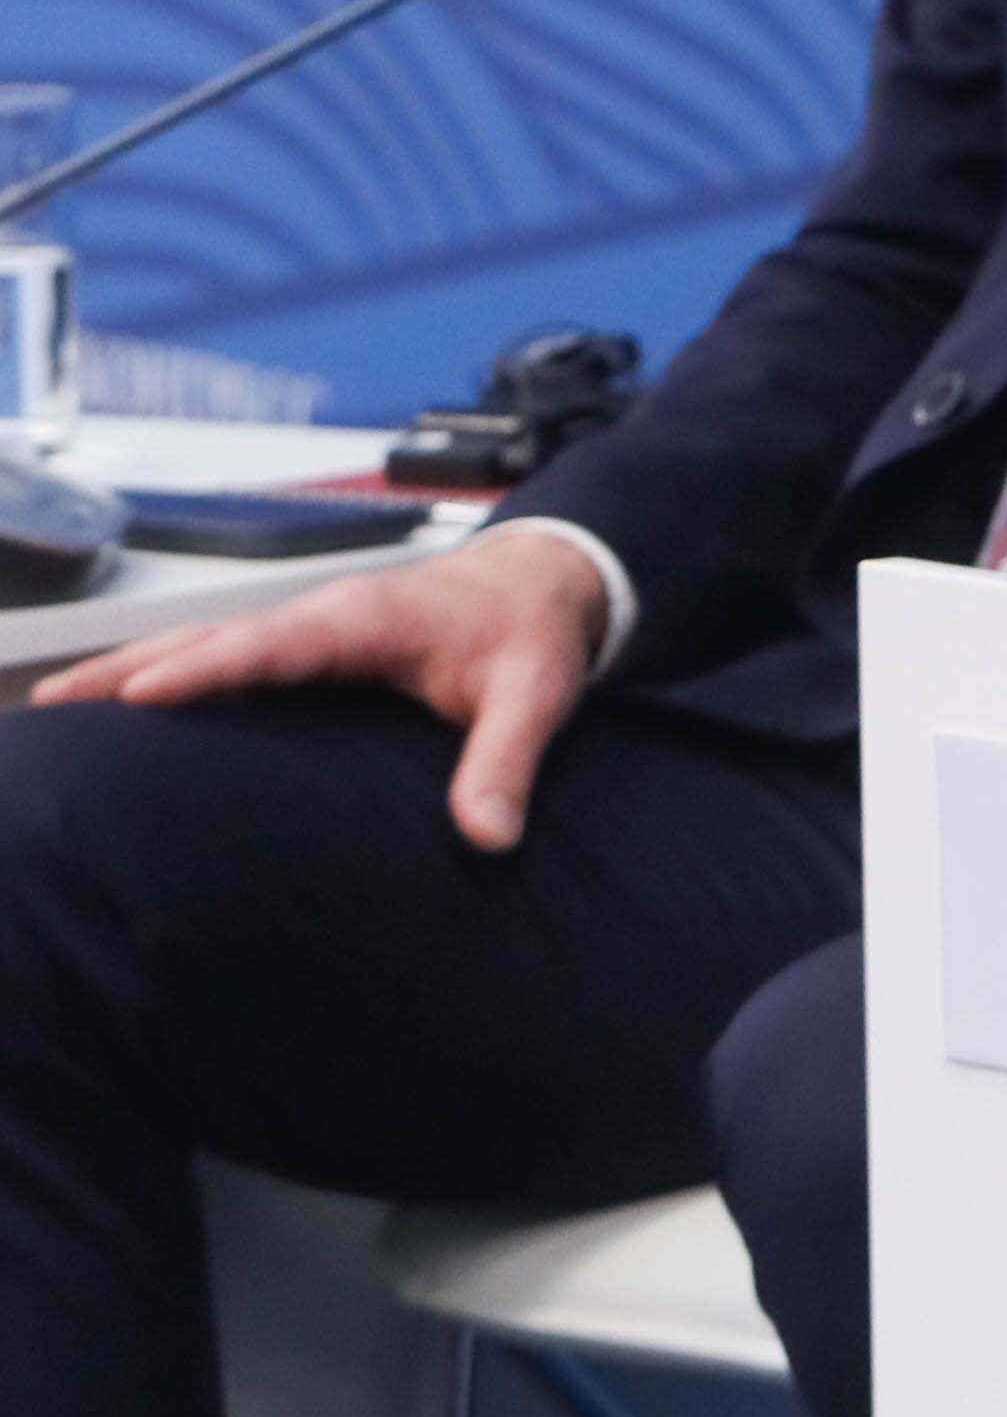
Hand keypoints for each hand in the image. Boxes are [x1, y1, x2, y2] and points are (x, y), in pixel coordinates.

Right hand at [30, 522, 612, 850]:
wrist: (543, 580)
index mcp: (366, 619)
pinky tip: (125, 709)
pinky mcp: (306, 643)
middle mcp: (322, 615)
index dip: (207, 670)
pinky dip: (169, 674)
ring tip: (56, 707)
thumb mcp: (535, 694)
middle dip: (130, 669)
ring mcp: (308, 625)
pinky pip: (224, 655)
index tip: (140, 696)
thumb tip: (488, 836)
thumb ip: (506, 760)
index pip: (272, 645)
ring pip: (204, 643)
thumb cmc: (531, 632)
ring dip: (132, 670)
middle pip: (209, 639)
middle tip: (53, 705)